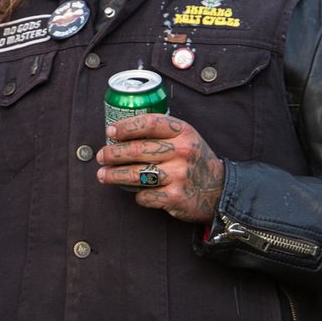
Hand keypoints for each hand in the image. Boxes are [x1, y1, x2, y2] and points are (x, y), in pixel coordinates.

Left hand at [96, 112, 225, 223]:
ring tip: (103, 175)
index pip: (150, 123)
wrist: (220, 190)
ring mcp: (179, 174)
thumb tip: (122, 133)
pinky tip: (138, 192)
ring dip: (114, 175)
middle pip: (137, 149)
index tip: (111, 131)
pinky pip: (145, 195)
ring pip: (136, 174)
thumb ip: (163, 133)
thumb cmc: (195, 161)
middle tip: (101, 156)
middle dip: (113, 153)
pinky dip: (138, 195)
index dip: (126, 126)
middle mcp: (182, 151)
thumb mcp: (187, 139)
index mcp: (184, 132)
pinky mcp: (175, 197)